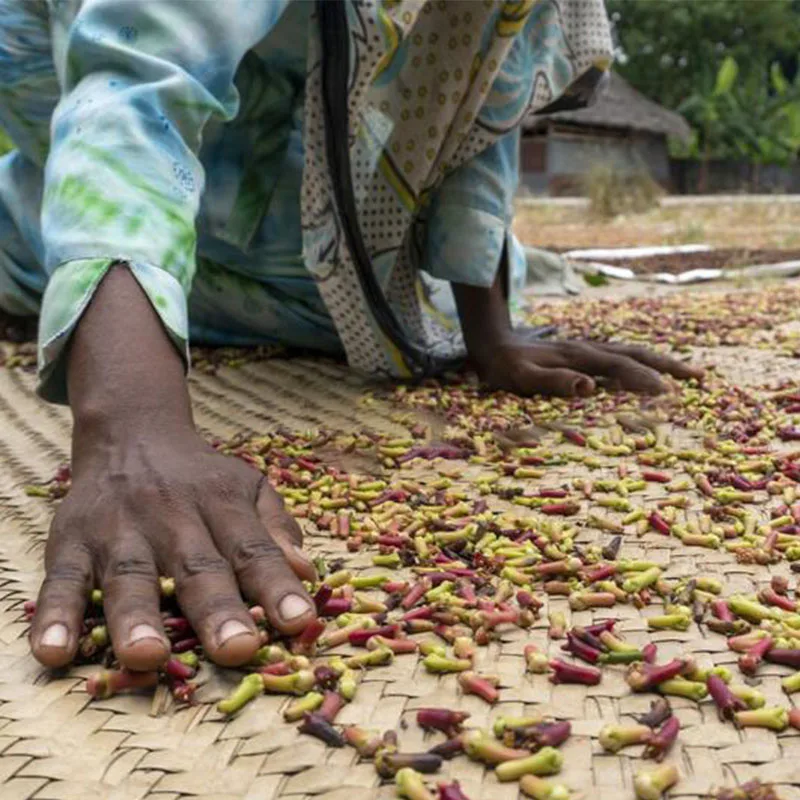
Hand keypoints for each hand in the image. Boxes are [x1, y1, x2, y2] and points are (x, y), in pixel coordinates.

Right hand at [29, 265, 314, 670]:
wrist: (133, 433)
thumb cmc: (202, 477)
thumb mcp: (248, 489)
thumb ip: (277, 529)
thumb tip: (306, 573)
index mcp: (222, 503)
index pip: (254, 549)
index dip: (276, 585)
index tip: (300, 621)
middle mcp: (173, 515)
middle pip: (197, 565)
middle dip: (217, 609)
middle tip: (238, 650)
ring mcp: (119, 528)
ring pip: (129, 573)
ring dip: (136, 616)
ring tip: (146, 657)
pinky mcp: (71, 540)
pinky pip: (61, 578)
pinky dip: (56, 614)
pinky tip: (54, 651)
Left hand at [452, 264, 701, 398]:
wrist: (492, 343)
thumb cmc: (505, 367)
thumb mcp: (521, 378)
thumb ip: (552, 381)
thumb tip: (588, 387)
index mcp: (579, 357)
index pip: (620, 368)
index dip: (644, 380)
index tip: (669, 394)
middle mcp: (589, 349)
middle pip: (636, 354)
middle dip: (668, 365)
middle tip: (700, 377)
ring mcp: (588, 349)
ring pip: (632, 352)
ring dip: (661, 361)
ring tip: (689, 373)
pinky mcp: (584, 353)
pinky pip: (622, 356)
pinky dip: (643, 362)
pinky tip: (651, 371)